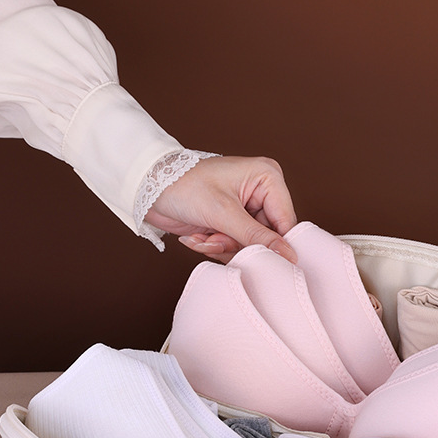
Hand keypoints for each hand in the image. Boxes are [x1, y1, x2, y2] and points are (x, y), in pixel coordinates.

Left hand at [145, 155, 297, 263]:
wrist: (149, 190)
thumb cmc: (184, 186)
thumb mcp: (224, 213)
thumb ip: (257, 237)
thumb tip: (288, 255)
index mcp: (268, 177)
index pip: (286, 222)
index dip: (274, 244)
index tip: (260, 259)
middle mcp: (261, 192)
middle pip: (267, 238)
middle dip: (238, 244)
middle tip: (216, 238)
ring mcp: (246, 209)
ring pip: (249, 246)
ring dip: (223, 247)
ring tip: (204, 235)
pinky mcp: (231, 222)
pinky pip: (234, 247)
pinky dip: (215, 246)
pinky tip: (199, 235)